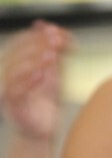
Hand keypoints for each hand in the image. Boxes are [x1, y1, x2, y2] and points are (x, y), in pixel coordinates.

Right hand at [0, 21, 69, 141]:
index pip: (20, 43)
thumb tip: (52, 27)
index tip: (57, 31)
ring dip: (32, 60)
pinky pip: (15, 93)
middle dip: (37, 44)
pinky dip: (29, 81)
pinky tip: (42, 74)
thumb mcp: (53, 72)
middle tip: (56, 40)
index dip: (37, 35)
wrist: (43, 130)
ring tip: (51, 55)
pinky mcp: (13, 108)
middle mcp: (7, 77)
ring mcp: (8, 92)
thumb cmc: (45, 100)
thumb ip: (54, 52)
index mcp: (15, 66)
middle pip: (15, 54)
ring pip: (12, 72)